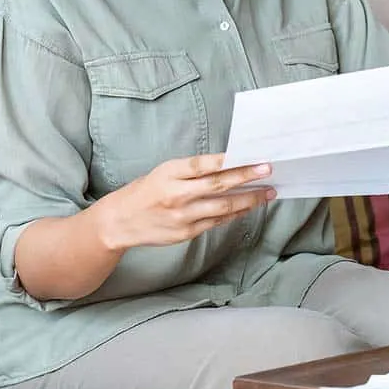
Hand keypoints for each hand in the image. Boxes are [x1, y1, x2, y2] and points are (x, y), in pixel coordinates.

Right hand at [96, 152, 273, 251]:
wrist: (120, 222)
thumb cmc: (145, 191)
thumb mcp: (164, 172)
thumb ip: (192, 171)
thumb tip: (229, 165)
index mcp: (169, 172)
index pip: (204, 164)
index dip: (230, 160)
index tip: (252, 155)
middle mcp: (176, 194)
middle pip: (218, 184)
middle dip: (247, 177)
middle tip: (268, 170)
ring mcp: (182, 216)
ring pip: (223, 206)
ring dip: (249, 199)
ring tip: (268, 192)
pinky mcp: (186, 232)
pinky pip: (217, 221)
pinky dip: (235, 213)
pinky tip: (249, 206)